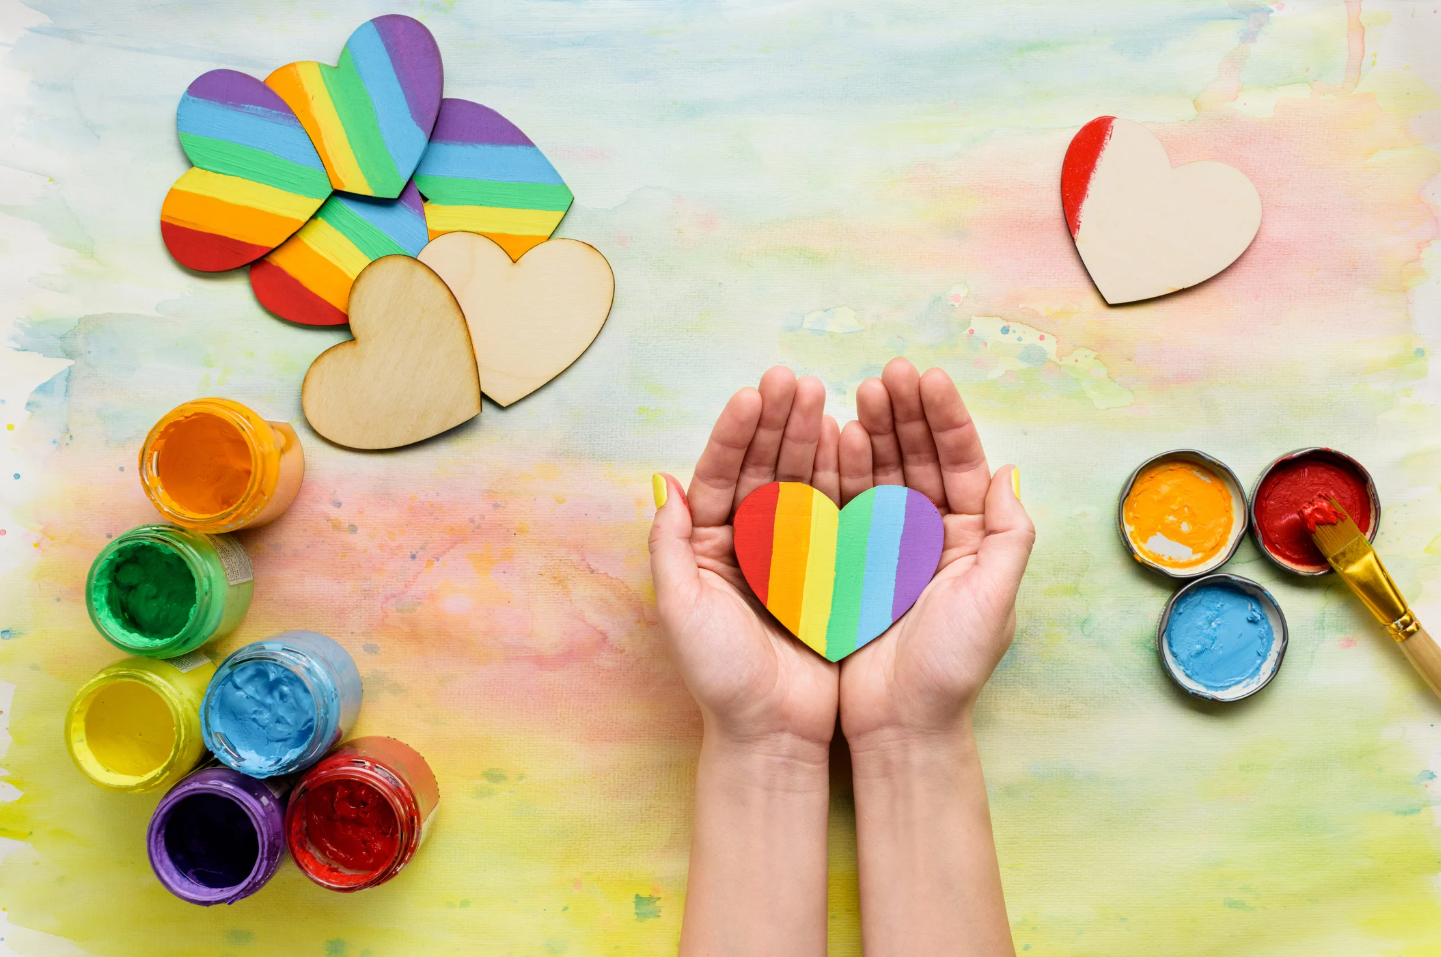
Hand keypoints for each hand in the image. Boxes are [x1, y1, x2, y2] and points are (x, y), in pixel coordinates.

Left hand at [649, 367, 841, 761]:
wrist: (774, 733)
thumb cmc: (721, 678)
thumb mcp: (682, 611)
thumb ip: (669, 548)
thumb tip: (664, 484)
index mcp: (705, 546)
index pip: (719, 475)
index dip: (735, 434)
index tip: (755, 395)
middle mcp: (745, 542)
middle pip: (760, 468)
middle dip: (776, 422)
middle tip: (795, 379)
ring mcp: (787, 554)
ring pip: (797, 481)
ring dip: (808, 438)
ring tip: (822, 395)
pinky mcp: (826, 570)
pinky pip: (832, 512)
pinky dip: (840, 477)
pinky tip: (850, 440)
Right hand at [837, 358, 1033, 749]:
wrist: (898, 725)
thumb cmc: (951, 670)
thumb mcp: (994, 602)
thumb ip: (1010, 536)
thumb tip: (1010, 472)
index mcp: (975, 538)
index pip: (963, 463)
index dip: (945, 419)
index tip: (926, 378)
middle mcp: (934, 534)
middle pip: (920, 459)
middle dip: (905, 414)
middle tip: (884, 375)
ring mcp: (891, 546)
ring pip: (882, 474)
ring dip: (871, 433)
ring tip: (855, 395)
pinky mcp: (852, 562)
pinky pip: (846, 505)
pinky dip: (839, 471)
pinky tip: (830, 438)